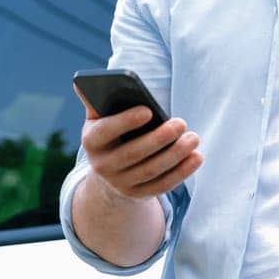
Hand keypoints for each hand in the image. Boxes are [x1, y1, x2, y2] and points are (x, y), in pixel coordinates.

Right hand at [74, 86, 202, 199]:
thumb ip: (98, 101)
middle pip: (132, 153)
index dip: (125, 121)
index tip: (148, 110)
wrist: (110, 170)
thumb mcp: (101, 118)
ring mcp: (120, 183)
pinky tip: (196, 157)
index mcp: (91, 141)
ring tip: (193, 138)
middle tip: (181, 123)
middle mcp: (102, 165)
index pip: (105, 131)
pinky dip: (181, 172)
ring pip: (150, 170)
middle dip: (159, 138)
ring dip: (175, 155)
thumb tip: (81, 83)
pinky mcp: (138, 194)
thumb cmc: (112, 133)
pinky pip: (162, 185)